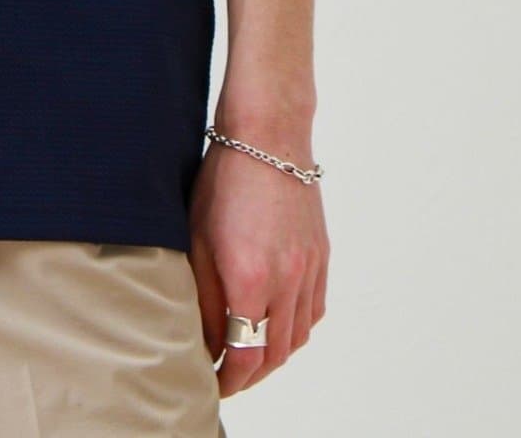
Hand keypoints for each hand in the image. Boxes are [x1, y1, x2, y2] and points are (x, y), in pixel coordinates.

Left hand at [186, 131, 329, 397]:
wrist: (269, 137)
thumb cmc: (224, 179)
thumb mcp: (198, 238)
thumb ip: (203, 296)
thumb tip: (207, 339)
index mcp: (251, 279)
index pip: (246, 355)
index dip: (229, 379)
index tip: (214, 383)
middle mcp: (287, 281)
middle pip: (275, 353)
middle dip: (251, 374)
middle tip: (228, 377)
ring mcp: (310, 269)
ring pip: (299, 336)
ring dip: (275, 354)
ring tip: (250, 354)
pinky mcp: (322, 256)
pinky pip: (314, 310)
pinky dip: (297, 327)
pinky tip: (278, 323)